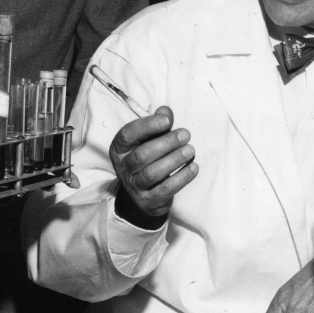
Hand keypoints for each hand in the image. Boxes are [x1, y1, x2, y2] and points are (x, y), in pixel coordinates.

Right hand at [109, 106, 197, 222]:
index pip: (127, 135)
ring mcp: (134, 186)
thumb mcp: (149, 140)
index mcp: (119, 149)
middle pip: (142, 155)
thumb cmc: (148, 159)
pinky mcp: (148, 201)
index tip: (167, 120)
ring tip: (190, 150)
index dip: (147, 126)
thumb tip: (165, 111)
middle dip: (166, 143)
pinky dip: (181, 178)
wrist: (145, 195)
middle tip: (185, 134)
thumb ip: (158, 125)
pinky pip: (165, 190)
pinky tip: (193, 167)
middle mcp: (123, 168)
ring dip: (174, 160)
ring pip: (152, 173)